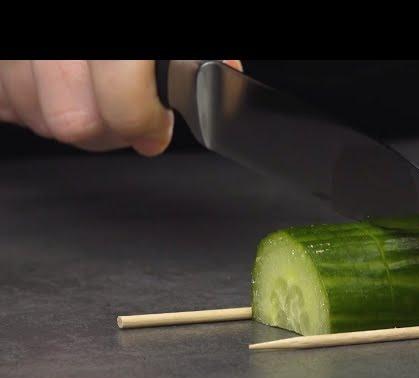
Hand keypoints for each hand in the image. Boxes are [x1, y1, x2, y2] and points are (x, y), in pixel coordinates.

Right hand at [0, 60, 241, 155]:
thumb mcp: (179, 31)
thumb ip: (201, 53)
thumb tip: (220, 78)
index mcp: (119, 44)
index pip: (123, 103)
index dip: (145, 124)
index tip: (157, 129)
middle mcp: (64, 42)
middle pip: (75, 123)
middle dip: (110, 131)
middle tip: (128, 118)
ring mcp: (23, 47)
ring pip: (40, 117)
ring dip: (74, 117)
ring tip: (96, 98)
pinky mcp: (0, 55)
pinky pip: (6, 99)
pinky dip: (31, 102)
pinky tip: (57, 86)